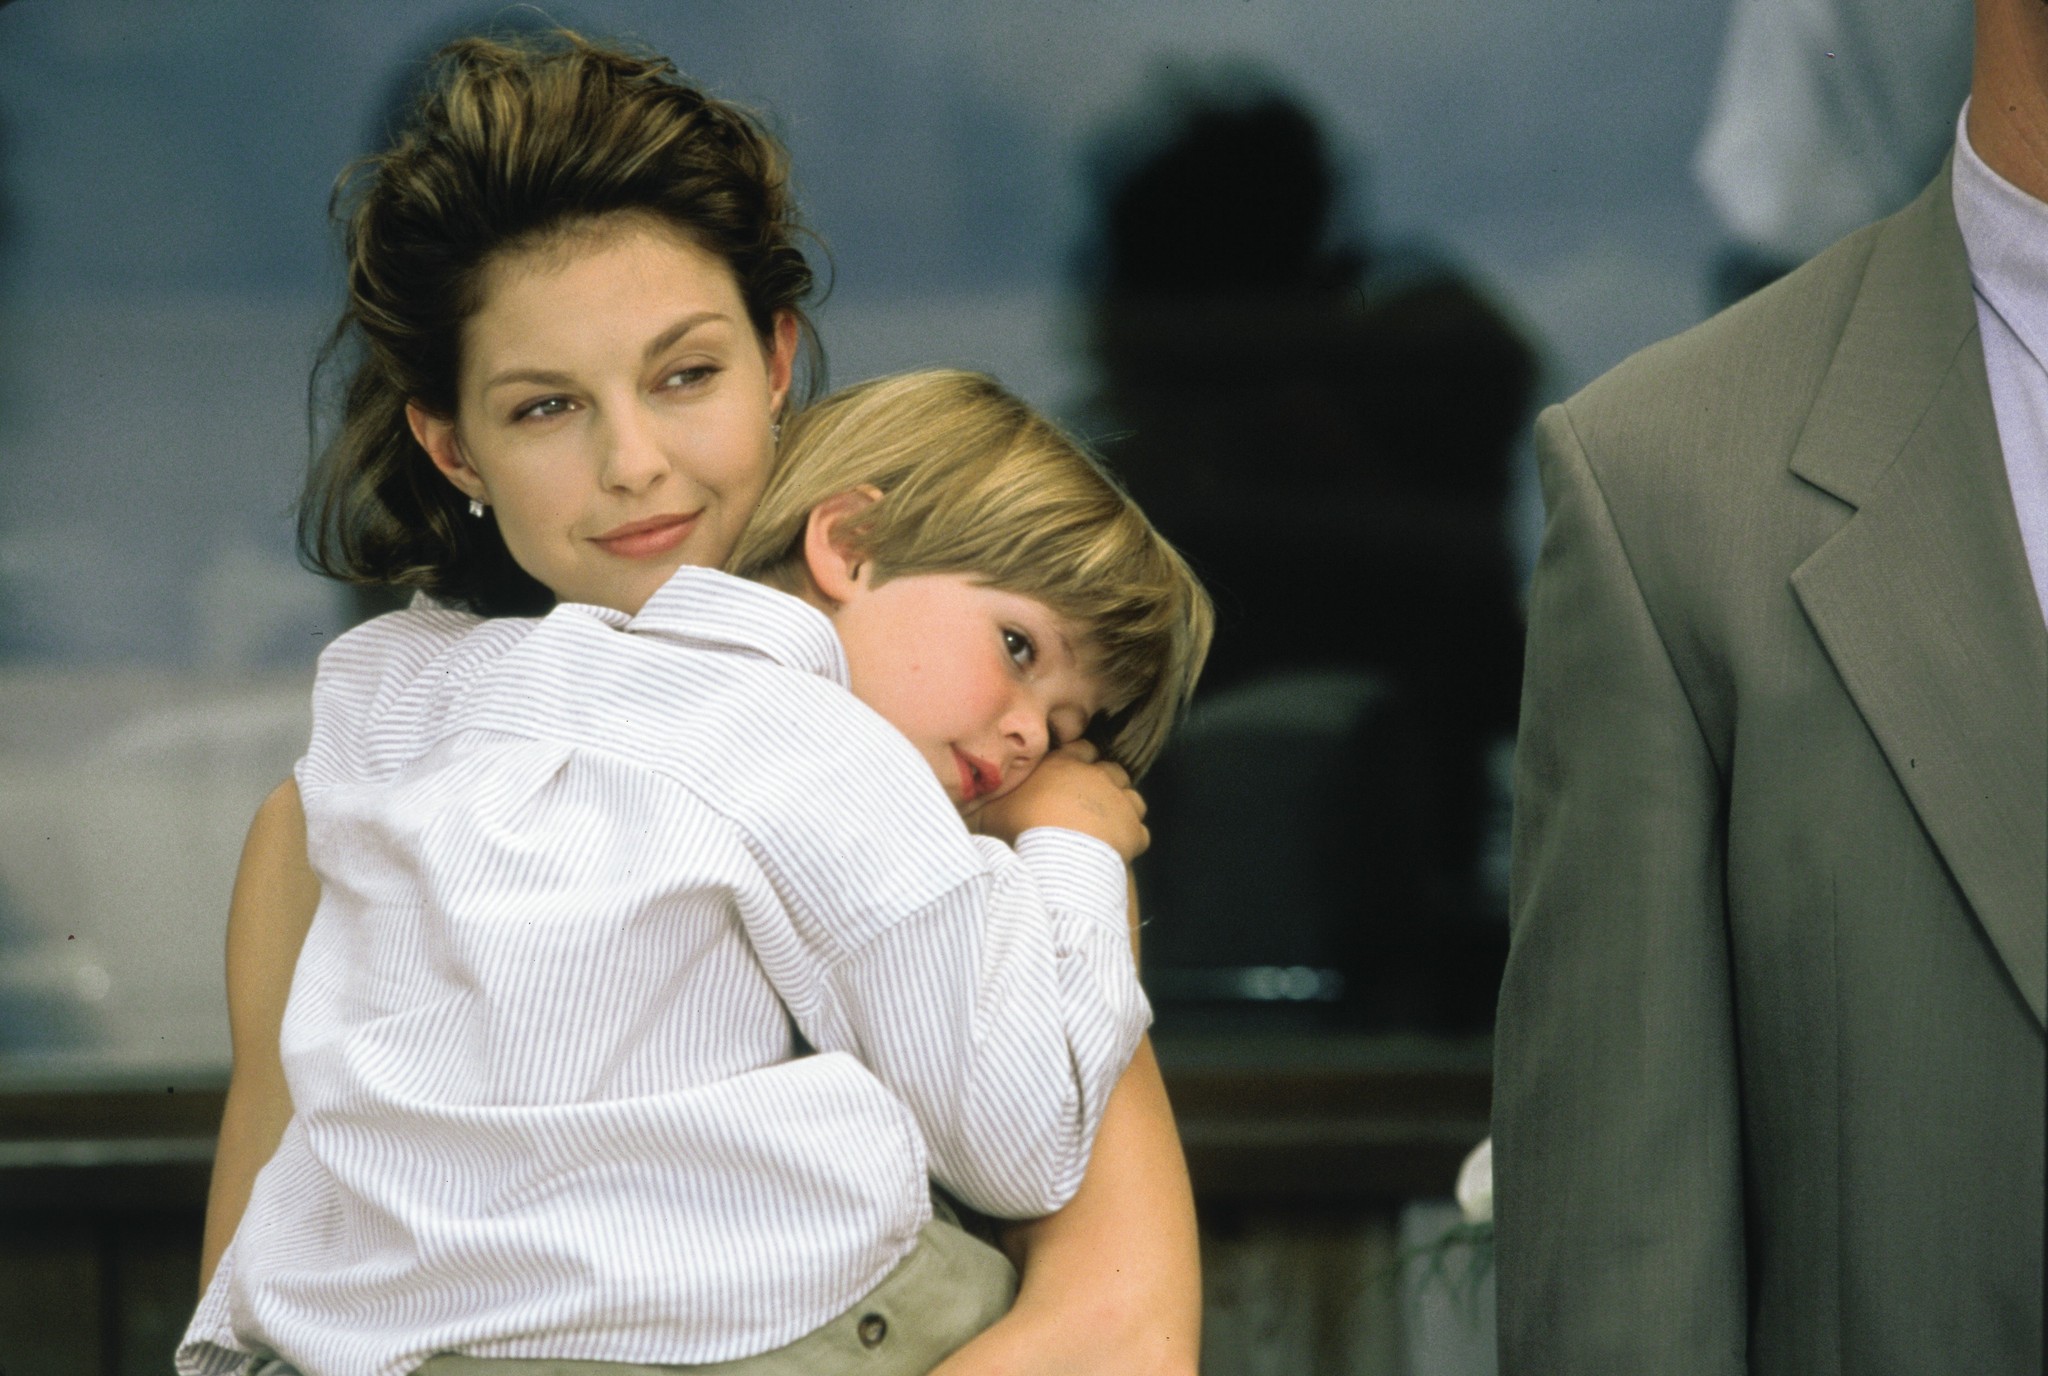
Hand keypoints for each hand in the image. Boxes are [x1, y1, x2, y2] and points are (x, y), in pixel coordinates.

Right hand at [973, 742, 1148, 860]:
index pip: (1082, 749)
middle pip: (1112, 770)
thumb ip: (982, 804)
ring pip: (1132, 798)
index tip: (1074, 774)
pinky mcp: (1133, 830)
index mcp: (1063, 765)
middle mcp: (1096, 776)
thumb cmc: (1020, 829)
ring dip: (1122, 810)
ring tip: (1106, 828)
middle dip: (1105, 784)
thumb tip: (963, 801)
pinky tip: (1117, 851)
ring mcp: (1119, 802)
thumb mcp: (990, 813)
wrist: (1054, 858)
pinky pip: (1140, 831)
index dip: (1080, 760)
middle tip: (1090, 805)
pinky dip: (1131, 839)